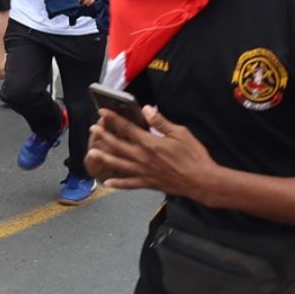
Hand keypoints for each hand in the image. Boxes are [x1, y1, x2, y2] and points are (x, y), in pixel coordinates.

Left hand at [86, 106, 219, 195]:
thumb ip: (161, 122)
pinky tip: (107, 183)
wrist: (202, 181)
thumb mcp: (180, 133)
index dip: (113, 119)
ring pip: (119, 164)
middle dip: (104, 135)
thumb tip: (146, 109)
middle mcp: (142, 158)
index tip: (102, 112)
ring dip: (104, 157)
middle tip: (93, 129)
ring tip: (92, 152)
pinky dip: (118, 184)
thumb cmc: (193, 156)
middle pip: (118, 145)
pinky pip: (130, 184)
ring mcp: (144, 172)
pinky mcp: (148, 183)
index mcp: (150, 143)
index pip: (127, 128)